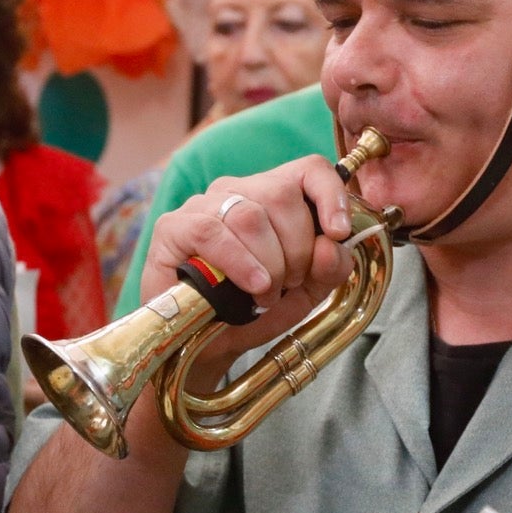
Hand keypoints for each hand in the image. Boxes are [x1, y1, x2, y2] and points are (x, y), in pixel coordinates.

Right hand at [140, 158, 356, 379]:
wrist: (209, 343)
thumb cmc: (255, 308)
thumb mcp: (307, 291)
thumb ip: (330, 267)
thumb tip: (332, 245)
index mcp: (274, 195)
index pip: (309, 169)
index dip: (330, 194)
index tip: (338, 232)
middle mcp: (238, 191)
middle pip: (281, 195)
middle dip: (296, 248)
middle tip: (289, 283)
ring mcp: (203, 204)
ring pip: (250, 215)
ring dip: (268, 262)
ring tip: (265, 293)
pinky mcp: (173, 226)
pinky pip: (211, 232)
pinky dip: (238, 262)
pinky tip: (250, 286)